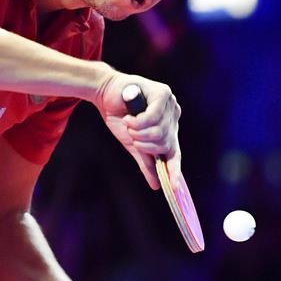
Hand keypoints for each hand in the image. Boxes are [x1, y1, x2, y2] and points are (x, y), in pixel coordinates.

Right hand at [93, 72, 181, 189]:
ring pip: (159, 132)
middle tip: (131, 135)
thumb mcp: (133, 144)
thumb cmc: (120, 117)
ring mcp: (169, 104)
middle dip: (143, 144)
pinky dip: (136, 122)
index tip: (174, 187)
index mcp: (169, 129)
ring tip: (128, 123)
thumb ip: (146, 162)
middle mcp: (173, 116)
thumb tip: (156, 185)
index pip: (175, 153)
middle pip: (164, 143)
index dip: (174, 170)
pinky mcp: (162, 94)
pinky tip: (129, 117)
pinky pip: (153, 118)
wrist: (105, 95)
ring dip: (138, 132)